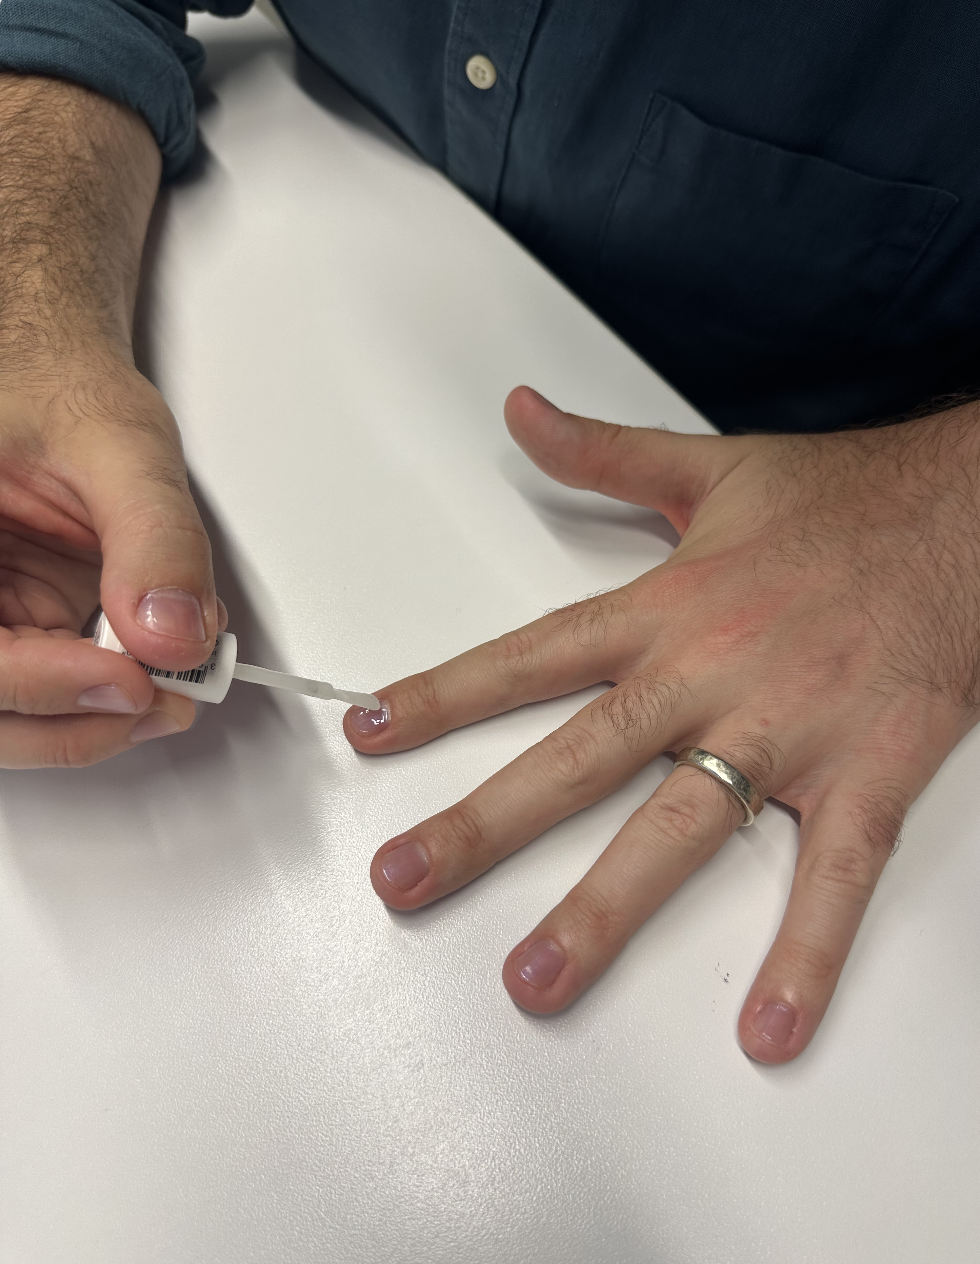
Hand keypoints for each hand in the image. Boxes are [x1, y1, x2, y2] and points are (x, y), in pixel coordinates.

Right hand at [0, 356, 222, 766]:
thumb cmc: (57, 388)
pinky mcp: (22, 630)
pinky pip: (55, 690)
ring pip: (15, 716)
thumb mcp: (122, 444)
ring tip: (176, 688)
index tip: (129, 678)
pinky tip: (162, 666)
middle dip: (75, 723)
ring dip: (96, 721)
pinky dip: (113, 694)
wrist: (55, 378)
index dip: (38, 685)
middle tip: (167, 700)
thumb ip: (153, 538)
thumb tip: (175, 633)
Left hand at [345, 386, 979, 1062]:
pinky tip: (770, 1022)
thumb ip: (604, 452)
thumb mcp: (710, 468)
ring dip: (604, 907)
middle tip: (406, 878)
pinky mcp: (868, 770)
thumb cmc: (842, 501)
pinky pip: (832, 874)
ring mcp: (788, 730)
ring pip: (682, 828)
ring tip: (539, 975)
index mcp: (668, 607)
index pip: (531, 657)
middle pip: (580, 756)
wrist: (968, 515)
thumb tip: (524, 414)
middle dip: (484, 822)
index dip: (442, 694)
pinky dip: (805, 951)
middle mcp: (713, 673)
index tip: (370, 731)